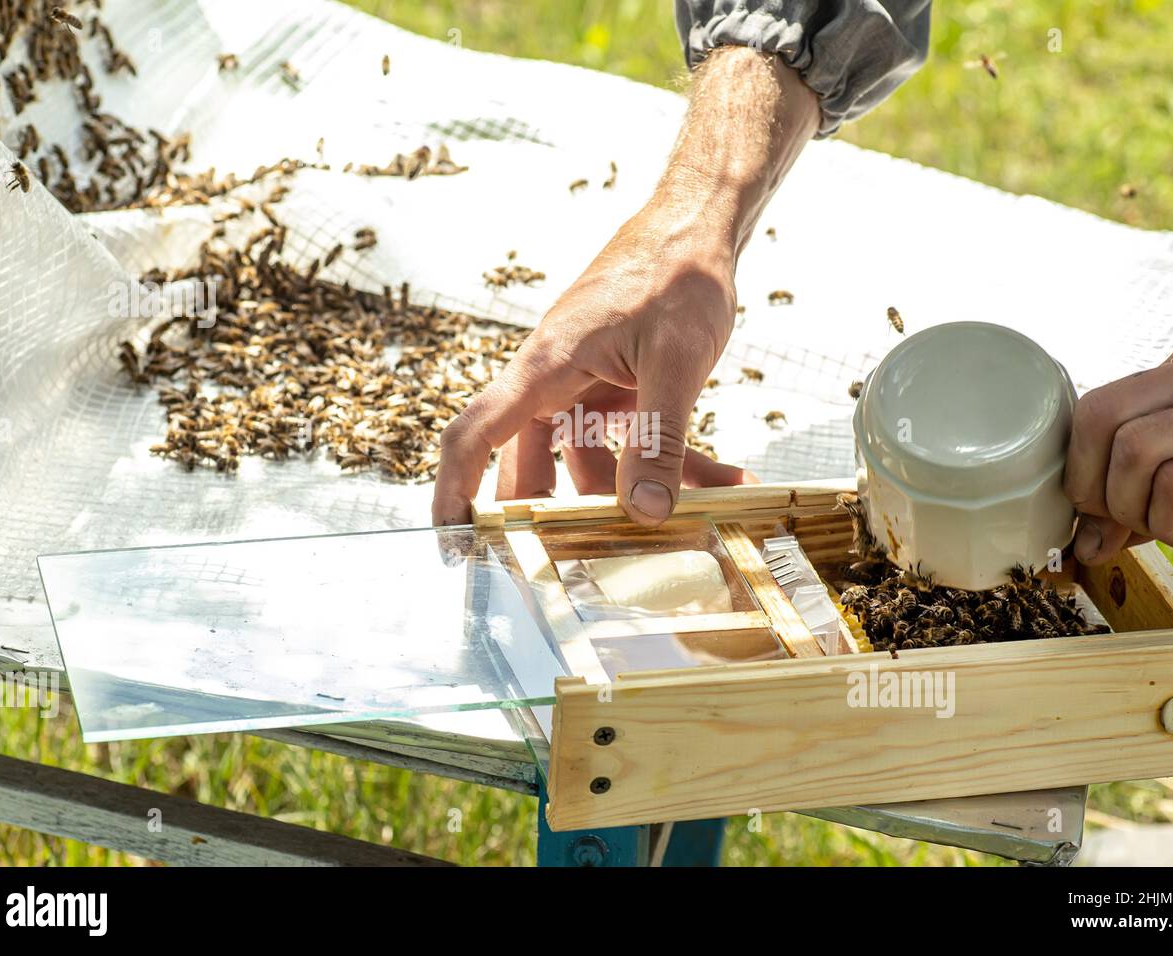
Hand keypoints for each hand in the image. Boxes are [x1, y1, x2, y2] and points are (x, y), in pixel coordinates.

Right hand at [431, 46, 819, 525]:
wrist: (699, 223)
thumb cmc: (677, 272)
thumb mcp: (675, 363)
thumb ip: (659, 440)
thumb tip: (649, 514)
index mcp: (545, 368)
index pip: (473, 435)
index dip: (453, 492)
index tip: (452, 543)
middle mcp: (553, 380)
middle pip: (531, 464)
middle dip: (559, 517)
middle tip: (586, 567)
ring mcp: (584, 385)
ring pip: (588, 459)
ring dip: (636, 492)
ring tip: (694, 517)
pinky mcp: (616, 386)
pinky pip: (628, 439)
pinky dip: (669, 461)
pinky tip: (720, 479)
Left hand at [1064, 313, 1172, 562]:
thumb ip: (1153, 480)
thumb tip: (1087, 538)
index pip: (1105, 398)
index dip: (1083, 464)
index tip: (1101, 509)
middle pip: (1102, 413)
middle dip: (1090, 485)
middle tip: (1121, 524)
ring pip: (1134, 448)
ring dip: (1134, 511)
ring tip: (1172, 529)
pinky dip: (1170, 522)